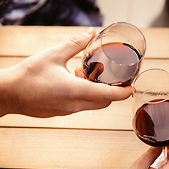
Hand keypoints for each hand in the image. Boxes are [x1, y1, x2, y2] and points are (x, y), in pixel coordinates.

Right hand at [0, 28, 131, 117]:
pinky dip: (85, 95)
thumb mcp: (53, 55)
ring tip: (85, 74)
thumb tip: (90, 33)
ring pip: (93, 105)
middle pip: (105, 102)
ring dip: (96, 92)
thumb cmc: (28, 75)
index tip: (132, 87)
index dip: (125, 92)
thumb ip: (75, 44)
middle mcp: (76, 105)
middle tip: (112, 77)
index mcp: (77, 91)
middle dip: (112, 91)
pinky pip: (81, 106)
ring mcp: (69, 111)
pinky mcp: (62, 113)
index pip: (110, 95)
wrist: (7, 94)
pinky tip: (72, 80)